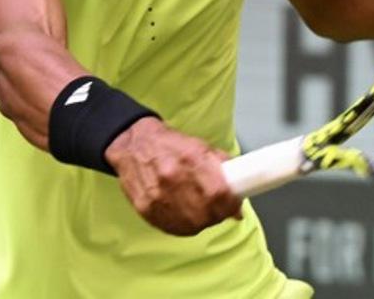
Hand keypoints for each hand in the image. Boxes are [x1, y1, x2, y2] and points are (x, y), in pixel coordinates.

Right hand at [104, 117, 241, 235]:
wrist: (134, 146)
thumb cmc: (171, 145)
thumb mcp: (201, 147)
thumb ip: (222, 170)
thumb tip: (238, 196)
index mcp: (190, 160)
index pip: (219, 193)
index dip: (231, 203)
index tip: (234, 204)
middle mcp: (173, 180)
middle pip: (207, 213)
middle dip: (219, 214)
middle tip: (221, 208)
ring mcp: (157, 197)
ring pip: (191, 225)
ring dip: (203, 222)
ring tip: (204, 212)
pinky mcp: (146, 210)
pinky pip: (173, 228)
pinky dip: (185, 227)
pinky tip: (188, 217)